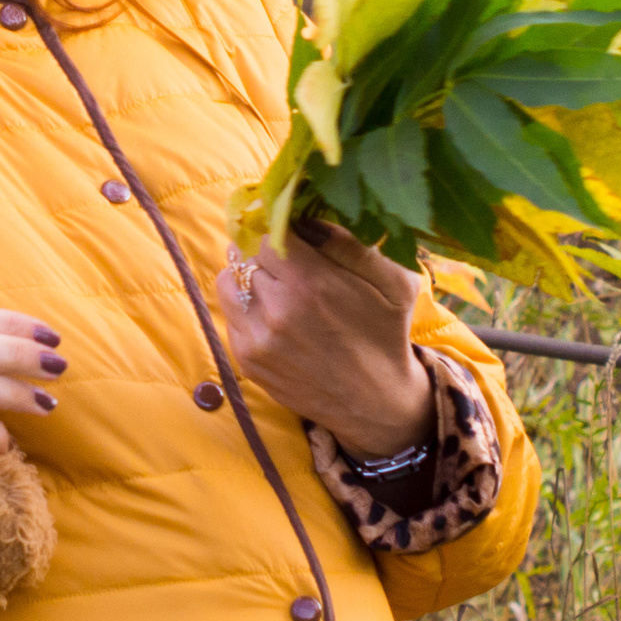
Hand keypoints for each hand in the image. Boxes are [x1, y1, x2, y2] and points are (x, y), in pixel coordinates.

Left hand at [214, 224, 434, 461]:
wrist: (377, 404)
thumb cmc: (387, 334)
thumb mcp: (392, 282)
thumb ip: (350, 243)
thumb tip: (307, 215)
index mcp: (312, 284)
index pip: (267, 234)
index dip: (279, 231)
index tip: (292, 237)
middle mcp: (277, 310)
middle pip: (245, 256)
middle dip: (264, 254)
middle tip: (287, 262)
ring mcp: (258, 339)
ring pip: (228, 282)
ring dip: (246, 278)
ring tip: (274, 286)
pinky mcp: (247, 362)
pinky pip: (230, 315)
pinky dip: (245, 309)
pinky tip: (274, 316)